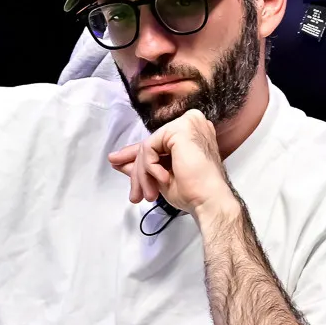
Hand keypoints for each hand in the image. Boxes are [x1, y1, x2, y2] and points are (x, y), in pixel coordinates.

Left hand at [108, 110, 233, 217]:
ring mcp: (187, 123)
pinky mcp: (180, 129)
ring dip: (143, 174)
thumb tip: (117, 160)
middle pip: (150, 144)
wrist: (209, 201)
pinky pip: (149, 147)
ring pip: (147, 146)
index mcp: (191, 133)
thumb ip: (142, 165)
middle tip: (134, 195)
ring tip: (149, 194)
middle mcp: (191, 123)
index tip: (116, 164)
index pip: (156, 142)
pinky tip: (162, 180)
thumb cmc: (193, 193)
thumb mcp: (160, 176)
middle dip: (137, 170)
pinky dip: (149, 167)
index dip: (136, 156)